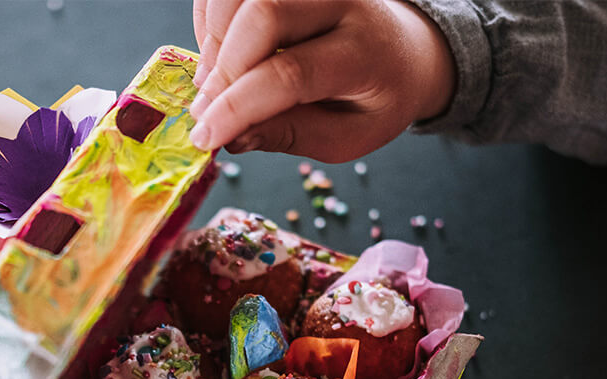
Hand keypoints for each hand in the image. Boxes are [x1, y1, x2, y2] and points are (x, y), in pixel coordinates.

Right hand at [189, 0, 455, 161]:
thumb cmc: (371, 100)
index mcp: (365, 53)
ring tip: (213, 84)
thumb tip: (233, 137)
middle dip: (223, 69)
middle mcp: (343, 2)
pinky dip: (211, 21)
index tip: (206, 137)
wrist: (401, 51)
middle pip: (263, 16)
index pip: (292, 74)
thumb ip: (292, 135)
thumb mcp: (345, 136)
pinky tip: (219, 55)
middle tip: (206, 110)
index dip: (239, 107)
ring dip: (213, 42)